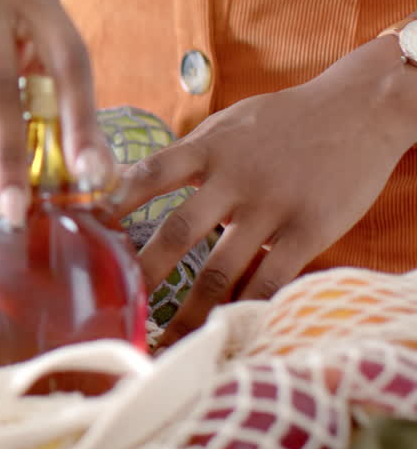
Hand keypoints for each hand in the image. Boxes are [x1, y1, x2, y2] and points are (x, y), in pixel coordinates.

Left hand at [115, 37, 416, 348]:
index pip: (149, 175)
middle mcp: (235, 179)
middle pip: (178, 231)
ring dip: (191, 311)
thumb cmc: (284, 120)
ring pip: (222, 269)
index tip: (85, 232)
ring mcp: (272, 208)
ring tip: (167, 340)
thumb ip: (187, 155)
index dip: (114, 202)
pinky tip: (228, 332)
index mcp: (208, 149)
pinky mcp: (310, 231)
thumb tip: (133, 179)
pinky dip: (247, 309)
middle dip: (144, 272)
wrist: (362, 108)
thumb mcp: (228, 124)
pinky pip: (272, 280)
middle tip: (117, 305)